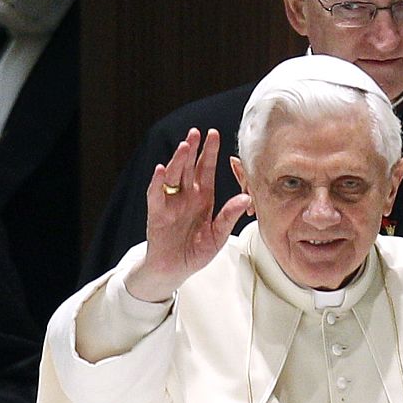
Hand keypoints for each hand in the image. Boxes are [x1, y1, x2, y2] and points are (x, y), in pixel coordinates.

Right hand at [126, 128, 251, 301]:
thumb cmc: (195, 253)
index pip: (205, 170)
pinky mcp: (157, 215)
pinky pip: (156, 195)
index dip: (209, 153)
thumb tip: (246, 198)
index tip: (214, 134)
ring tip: (184, 146)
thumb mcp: (218, 236)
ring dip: (178, 161)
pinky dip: (158, 183)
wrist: (174, 270)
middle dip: (192, 149)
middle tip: (197, 132)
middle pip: (188, 168)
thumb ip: (229, 216)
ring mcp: (170, 204)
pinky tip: (161, 170)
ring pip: (173, 177)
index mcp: (202, 198)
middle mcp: (185, 197)